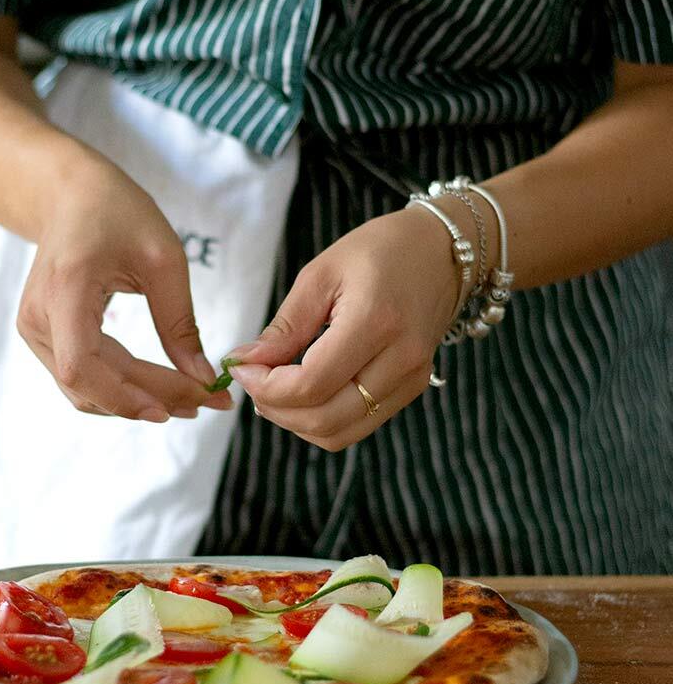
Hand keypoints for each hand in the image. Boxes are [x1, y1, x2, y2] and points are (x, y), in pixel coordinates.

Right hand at [17, 154, 232, 420]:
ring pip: (85, 389)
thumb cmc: (116, 212)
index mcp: (64, 291)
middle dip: (148, 400)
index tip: (179, 404)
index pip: (82, 366)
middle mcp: (38, 318)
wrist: (69, 194)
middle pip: (89, 383)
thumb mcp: (163, 259)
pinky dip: (120, 388)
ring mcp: (35, 330)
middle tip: (205, 403)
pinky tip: (159, 387)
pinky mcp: (45, 336)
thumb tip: (202, 378)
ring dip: (136, 401)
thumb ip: (179, 322)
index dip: (126, 396)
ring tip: (189, 399)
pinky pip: (82, 376)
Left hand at [226, 207, 460, 449]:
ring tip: (275, 388)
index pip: (311, 384)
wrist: (441, 250)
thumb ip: (285, 326)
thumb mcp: (321, 274)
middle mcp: (401, 359)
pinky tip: (304, 391)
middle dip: (276, 409)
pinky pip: (358, 425)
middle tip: (253, 380)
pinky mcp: (413, 388)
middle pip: (325, 419)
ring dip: (296, 421)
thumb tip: (246, 362)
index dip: (266, 386)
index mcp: (376, 322)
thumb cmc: (379, 251)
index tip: (242, 368)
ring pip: (340, 433)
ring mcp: (412, 379)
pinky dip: (322, 419)